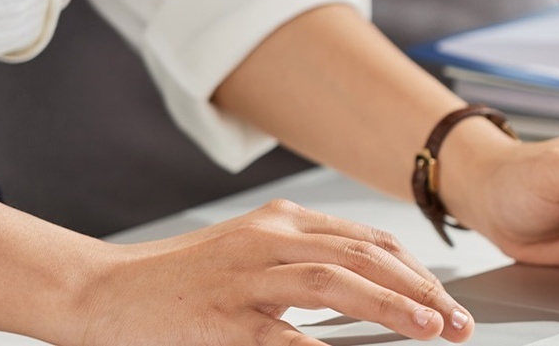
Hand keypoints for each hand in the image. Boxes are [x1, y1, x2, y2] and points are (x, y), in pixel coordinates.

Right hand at [69, 200, 470, 345]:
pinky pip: (284, 334)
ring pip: (336, 281)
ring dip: (392, 305)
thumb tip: (378, 288)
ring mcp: (245, 278)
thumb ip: (308, 263)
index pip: (371, 241)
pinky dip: (323, 345)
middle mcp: (269, 241)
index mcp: (281, 224)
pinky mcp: (223, 319)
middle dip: (422, 290)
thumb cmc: (179, 283)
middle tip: (458, 321)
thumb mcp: (250, 255)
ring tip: (429, 328)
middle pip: (366, 257)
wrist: (101, 293)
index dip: (418, 270)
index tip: (450, 299)